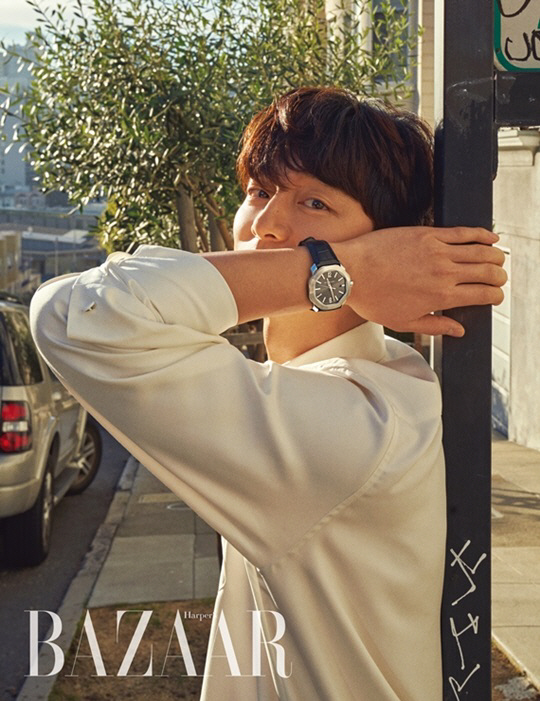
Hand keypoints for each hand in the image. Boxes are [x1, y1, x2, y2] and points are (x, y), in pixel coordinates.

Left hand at [338, 226, 506, 336]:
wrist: (350, 271)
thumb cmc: (372, 298)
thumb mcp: (403, 321)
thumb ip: (435, 326)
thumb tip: (459, 330)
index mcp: (441, 297)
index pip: (482, 295)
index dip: (495, 296)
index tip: (495, 297)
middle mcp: (445, 273)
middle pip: (487, 272)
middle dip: (499, 277)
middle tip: (499, 279)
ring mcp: (438, 251)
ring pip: (480, 251)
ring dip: (495, 256)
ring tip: (498, 260)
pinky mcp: (428, 234)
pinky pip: (463, 232)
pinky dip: (482, 234)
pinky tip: (491, 237)